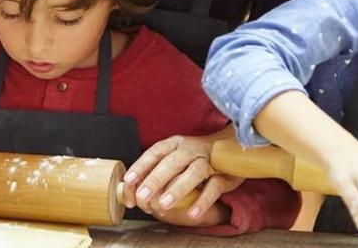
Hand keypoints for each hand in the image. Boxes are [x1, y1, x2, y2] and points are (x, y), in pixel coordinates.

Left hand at [123, 134, 241, 226]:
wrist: (229, 149)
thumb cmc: (193, 158)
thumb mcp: (173, 160)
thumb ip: (155, 172)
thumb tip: (133, 192)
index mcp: (174, 144)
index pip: (154, 153)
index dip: (141, 166)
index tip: (129, 181)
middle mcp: (190, 149)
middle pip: (171, 162)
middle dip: (155, 180)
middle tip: (143, 197)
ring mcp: (208, 160)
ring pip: (194, 172)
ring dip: (177, 188)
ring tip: (164, 204)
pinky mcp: (224, 174)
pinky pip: (214, 187)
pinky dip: (203, 200)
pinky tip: (193, 213)